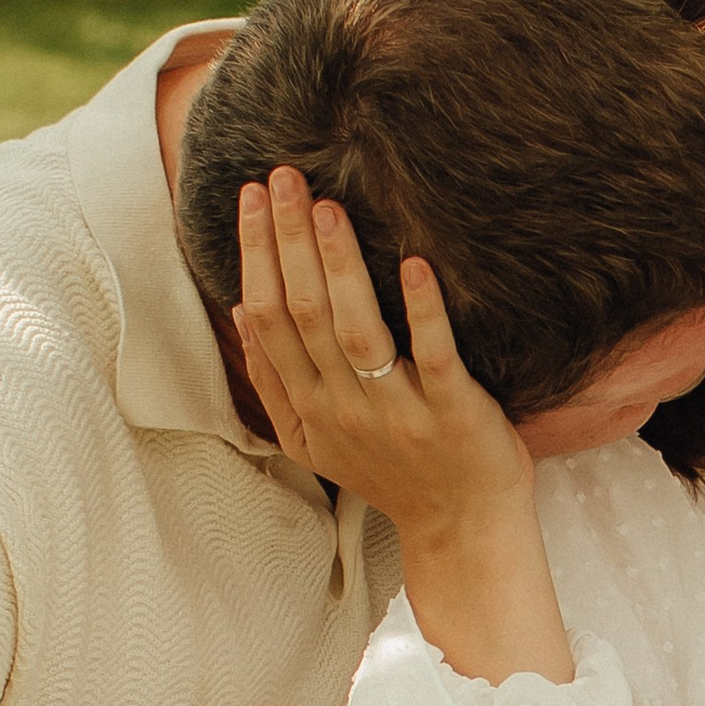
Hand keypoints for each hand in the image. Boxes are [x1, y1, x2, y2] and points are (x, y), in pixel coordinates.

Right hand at [234, 174, 569, 680]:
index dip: (256, 254)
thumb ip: (275, 383)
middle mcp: (344, 409)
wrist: (463, 530)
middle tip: (284, 175)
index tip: (252, 195)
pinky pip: (434, 356)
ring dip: (339, 267)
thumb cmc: (395, 474)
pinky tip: (414, 263)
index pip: (267, 319)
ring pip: (356, 332)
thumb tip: (241, 311)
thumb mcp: (316, 441)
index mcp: (307, 409)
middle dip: (289, 241)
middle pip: (303, 315)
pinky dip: (422, 310)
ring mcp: (399, 413)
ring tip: (330, 207)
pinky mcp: (454, 414)